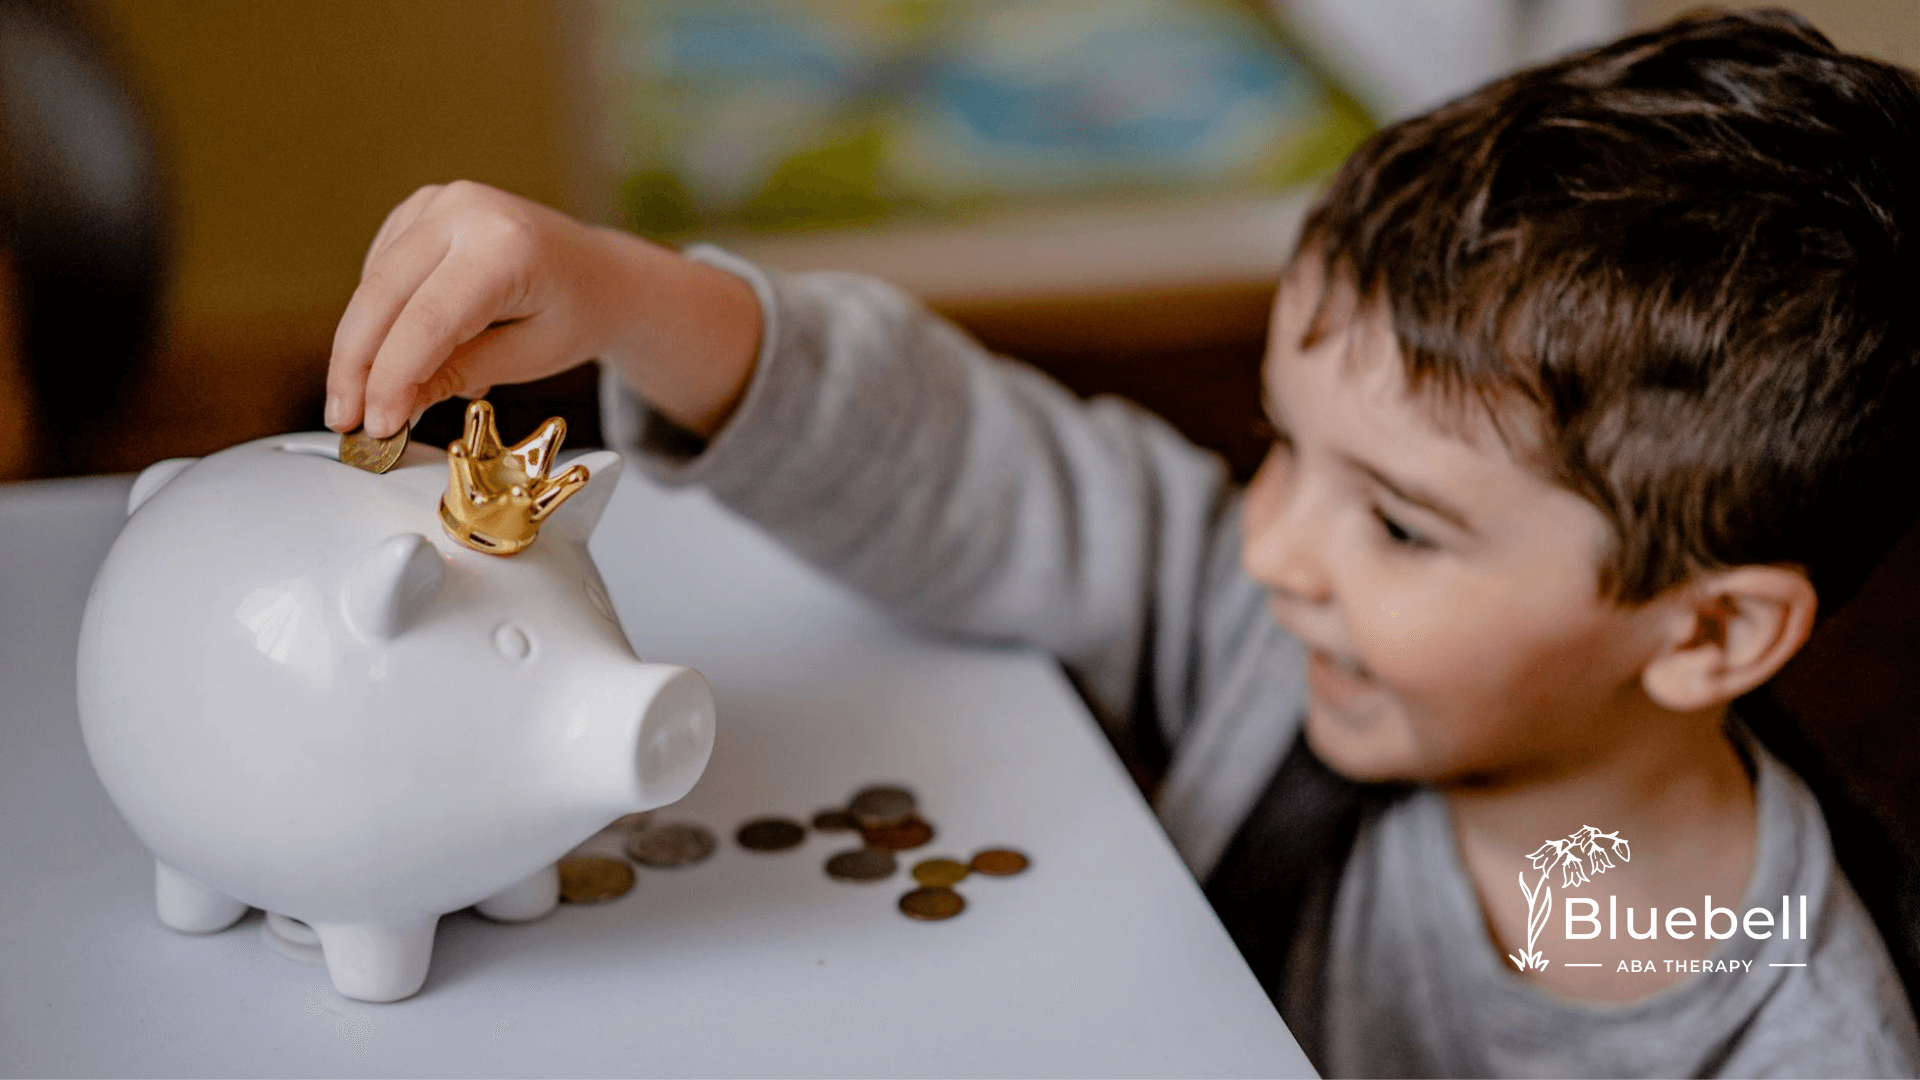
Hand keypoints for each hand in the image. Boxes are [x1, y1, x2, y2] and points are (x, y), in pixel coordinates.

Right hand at [325, 180, 760, 439]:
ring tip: (373, 401)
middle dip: (356, 366)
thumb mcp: (529, 357)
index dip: (391, 377)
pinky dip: (379, 316)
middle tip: (345, 421)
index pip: (428, 320)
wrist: (599, 272)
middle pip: (383, 295)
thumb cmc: (575, 314)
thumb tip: (389, 406)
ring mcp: (440, 201)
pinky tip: (398, 352)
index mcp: (506, 247)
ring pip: (372, 283)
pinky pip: (380, 268)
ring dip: (361, 347)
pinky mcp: (422, 207)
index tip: (374, 426)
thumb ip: (457, 374)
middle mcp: (466, 211)